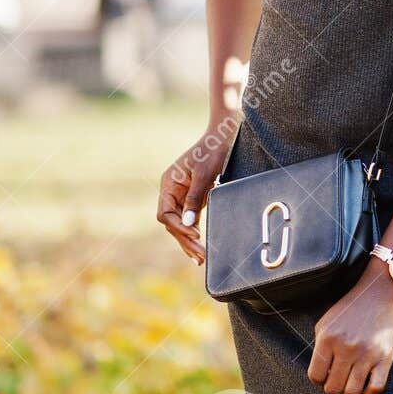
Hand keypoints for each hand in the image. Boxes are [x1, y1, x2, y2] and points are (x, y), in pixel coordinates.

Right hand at [156, 122, 233, 264]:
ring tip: (200, 259)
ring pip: (181, 224)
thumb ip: (196, 197)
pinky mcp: (194, 198)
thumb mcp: (205, 173)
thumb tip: (189, 223)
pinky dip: (195, 232)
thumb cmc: (215, 149)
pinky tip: (200, 246)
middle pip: (172, 222)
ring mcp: (182, 195)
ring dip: (189, 241)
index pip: (165, 213)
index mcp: (169, 183)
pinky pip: (191, 219)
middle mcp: (172, 191)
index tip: (195, 235)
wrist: (226, 134)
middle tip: (201, 257)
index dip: (178, 227)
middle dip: (185, 240)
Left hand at [308, 265, 392, 393]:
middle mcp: (346, 347)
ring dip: (350, 392)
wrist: (382, 292)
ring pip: (352, 392)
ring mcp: (367, 353)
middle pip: (332, 388)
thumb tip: (319, 374)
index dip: (320, 379)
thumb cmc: (352, 308)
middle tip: (340, 379)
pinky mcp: (385, 357)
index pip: (316, 376)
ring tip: (352, 383)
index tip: (328, 374)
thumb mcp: (327, 322)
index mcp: (328, 338)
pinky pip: (375, 388)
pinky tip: (366, 388)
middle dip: (334, 387)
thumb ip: (319, 347)